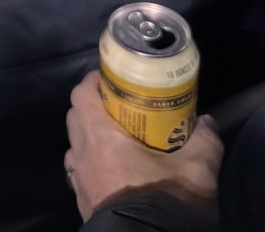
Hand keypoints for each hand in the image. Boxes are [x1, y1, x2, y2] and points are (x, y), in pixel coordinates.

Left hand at [65, 71, 222, 220]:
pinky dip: (90, 162)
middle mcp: (81, 155)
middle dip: (93, 105)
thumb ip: (204, 142)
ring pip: (75, 145)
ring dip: (89, 135)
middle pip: (75, 116)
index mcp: (100, 138)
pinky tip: (113, 169)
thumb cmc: (165, 203)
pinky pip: (79, 172)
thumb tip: (206, 123)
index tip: (111, 78)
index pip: (82, 95)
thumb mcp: (196, 171)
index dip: (93, 81)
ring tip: (116, 137)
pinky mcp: (82, 202)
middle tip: (119, 105)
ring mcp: (79, 181)